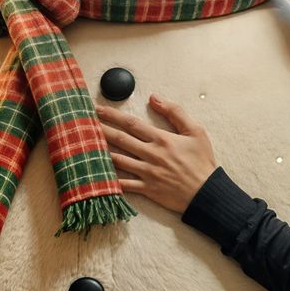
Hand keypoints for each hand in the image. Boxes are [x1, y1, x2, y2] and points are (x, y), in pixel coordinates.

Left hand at [97, 95, 217, 213]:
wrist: (207, 192)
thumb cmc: (202, 161)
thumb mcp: (196, 131)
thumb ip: (176, 112)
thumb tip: (155, 98)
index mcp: (162, 139)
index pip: (131, 124)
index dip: (113, 115)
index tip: (98, 109)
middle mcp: (151, 154)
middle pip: (120, 139)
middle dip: (100, 129)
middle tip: (82, 122)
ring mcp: (147, 173)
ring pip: (118, 160)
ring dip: (100, 151)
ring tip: (85, 144)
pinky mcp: (147, 189)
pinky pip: (124, 184)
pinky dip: (110, 180)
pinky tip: (96, 175)